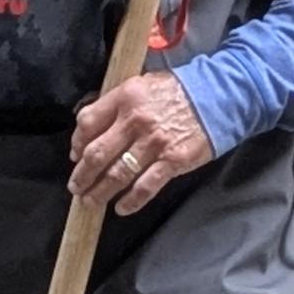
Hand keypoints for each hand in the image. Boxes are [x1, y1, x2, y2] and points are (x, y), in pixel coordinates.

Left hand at [68, 73, 213, 212]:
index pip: (88, 123)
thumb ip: (115, 103)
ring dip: (99, 192)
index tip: (75, 156)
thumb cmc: (177, 91)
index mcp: (125, 97)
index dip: (76, 143)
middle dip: (82, 175)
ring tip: (91, 201)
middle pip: (97, 154)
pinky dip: (130, 201)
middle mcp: (135, 120)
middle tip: (76, 187)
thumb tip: (89, 129)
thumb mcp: (141, 85)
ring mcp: (154, 143)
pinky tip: (121, 208)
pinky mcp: (172, 161)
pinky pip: (145, 187)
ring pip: (117, 174)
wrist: (218, 96)